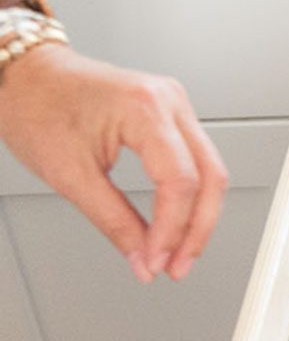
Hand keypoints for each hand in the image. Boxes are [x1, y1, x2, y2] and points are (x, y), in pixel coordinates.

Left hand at [0, 45, 227, 281]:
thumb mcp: (69, 174)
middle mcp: (170, 101)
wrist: (25, 75)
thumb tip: (142, 257)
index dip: (172, 229)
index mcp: (145, 108)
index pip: (179, 181)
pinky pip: (197, 160)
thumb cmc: (37, 106)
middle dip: (197, 229)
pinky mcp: (171, 114)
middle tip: (178, 265)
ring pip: (211, 170)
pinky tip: (178, 220)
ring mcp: (175, 104)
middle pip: (210, 176)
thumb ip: (113, 221)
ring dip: (197, 216)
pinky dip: (189, 195)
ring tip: (177, 251)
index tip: (156, 261)